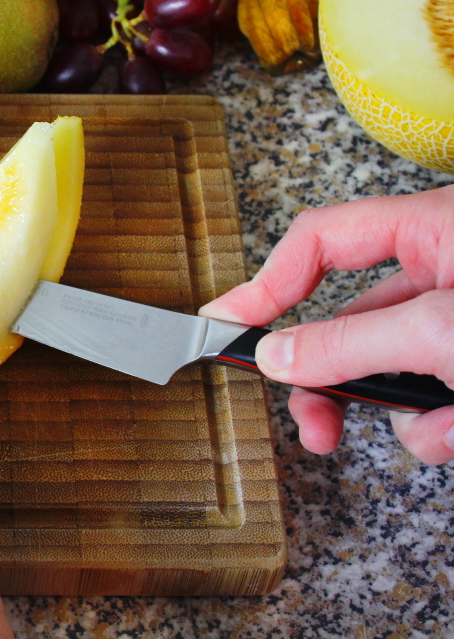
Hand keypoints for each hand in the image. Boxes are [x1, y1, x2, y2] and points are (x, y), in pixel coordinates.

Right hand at [198, 186, 453, 464]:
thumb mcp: (441, 332)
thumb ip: (351, 344)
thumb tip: (277, 357)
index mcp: (432, 227)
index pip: (321, 238)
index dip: (267, 280)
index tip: (226, 320)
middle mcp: (443, 268)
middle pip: (349, 320)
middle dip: (331, 380)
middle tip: (313, 423)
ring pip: (389, 368)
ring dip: (403, 414)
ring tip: (440, 431)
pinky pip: (432, 395)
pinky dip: (442, 424)